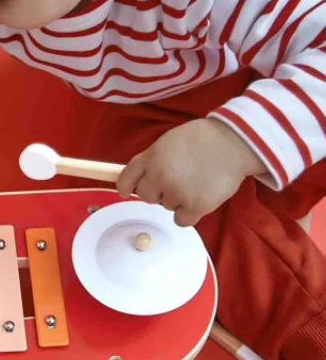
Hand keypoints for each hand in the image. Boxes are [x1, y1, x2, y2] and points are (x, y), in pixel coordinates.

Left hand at [116, 118, 265, 226]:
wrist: (235, 142)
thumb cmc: (202, 139)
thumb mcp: (168, 142)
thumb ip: (151, 159)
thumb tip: (136, 180)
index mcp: (152, 157)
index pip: (127, 177)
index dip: (125, 186)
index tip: (124, 192)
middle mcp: (160, 176)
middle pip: (146, 195)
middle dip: (158, 190)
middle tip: (177, 179)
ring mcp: (177, 192)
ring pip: (165, 206)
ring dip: (176, 199)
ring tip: (195, 181)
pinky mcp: (195, 206)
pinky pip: (180, 220)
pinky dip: (189, 213)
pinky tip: (199, 198)